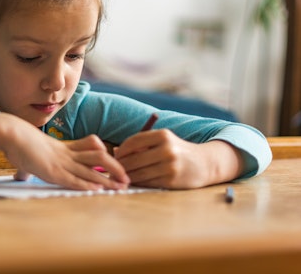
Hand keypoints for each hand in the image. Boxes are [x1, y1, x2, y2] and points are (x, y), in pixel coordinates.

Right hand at [0, 113, 129, 190]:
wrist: (12, 134)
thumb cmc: (17, 143)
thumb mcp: (28, 153)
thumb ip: (29, 165)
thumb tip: (20, 175)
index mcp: (63, 147)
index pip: (92, 148)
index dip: (107, 156)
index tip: (118, 166)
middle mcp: (66, 153)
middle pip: (98, 157)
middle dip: (115, 167)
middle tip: (127, 178)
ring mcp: (61, 162)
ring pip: (91, 168)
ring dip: (107, 179)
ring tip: (121, 187)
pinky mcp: (53, 171)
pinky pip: (74, 178)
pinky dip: (87, 184)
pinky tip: (99, 190)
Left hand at [114, 129, 243, 188]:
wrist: (205, 163)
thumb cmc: (178, 151)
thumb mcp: (163, 141)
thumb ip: (141, 144)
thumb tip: (115, 152)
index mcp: (163, 135)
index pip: (133, 141)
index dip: (121, 150)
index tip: (115, 156)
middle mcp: (167, 149)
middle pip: (133, 159)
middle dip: (120, 166)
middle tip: (113, 170)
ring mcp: (170, 166)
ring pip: (139, 173)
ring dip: (127, 177)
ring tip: (121, 177)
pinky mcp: (171, 180)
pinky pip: (148, 182)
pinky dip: (139, 182)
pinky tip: (135, 181)